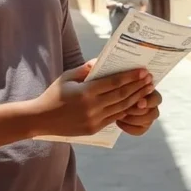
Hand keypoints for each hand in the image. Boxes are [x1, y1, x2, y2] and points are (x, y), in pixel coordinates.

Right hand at [32, 61, 153, 137]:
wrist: (41, 119)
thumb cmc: (53, 94)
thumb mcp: (67, 77)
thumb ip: (85, 69)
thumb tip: (101, 62)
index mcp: (85, 92)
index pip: (114, 83)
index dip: (130, 77)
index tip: (142, 71)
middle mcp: (92, 107)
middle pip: (121, 95)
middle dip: (138, 86)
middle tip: (150, 79)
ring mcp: (94, 119)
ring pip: (121, 107)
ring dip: (136, 98)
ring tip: (147, 90)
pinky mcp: (94, 128)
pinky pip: (114, 118)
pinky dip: (126, 109)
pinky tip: (134, 102)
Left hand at [116, 90, 162, 135]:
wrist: (115, 98)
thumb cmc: (123, 89)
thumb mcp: (128, 85)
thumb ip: (134, 88)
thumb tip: (139, 94)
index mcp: (153, 94)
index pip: (156, 100)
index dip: (148, 102)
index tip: (139, 103)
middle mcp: (153, 107)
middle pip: (153, 114)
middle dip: (138, 112)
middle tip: (125, 109)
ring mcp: (149, 118)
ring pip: (147, 122)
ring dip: (132, 119)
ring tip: (119, 114)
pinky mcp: (142, 127)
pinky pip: (139, 131)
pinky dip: (128, 128)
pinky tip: (118, 122)